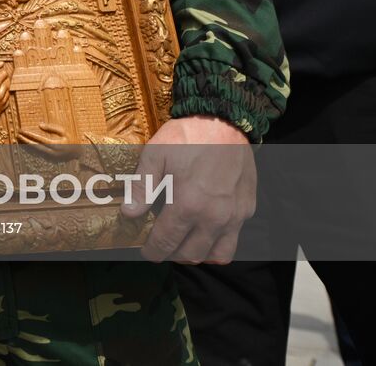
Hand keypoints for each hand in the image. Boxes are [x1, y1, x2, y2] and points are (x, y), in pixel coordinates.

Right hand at [0, 61, 14, 119]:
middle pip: (7, 79)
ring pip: (8, 86)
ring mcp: (4, 98)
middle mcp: (0, 91)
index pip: (4, 73)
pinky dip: (4, 93)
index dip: (1, 72)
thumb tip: (1, 63)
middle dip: (3, 79)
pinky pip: (8, 94)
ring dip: (4, 86)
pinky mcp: (6, 103)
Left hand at [121, 115, 255, 263]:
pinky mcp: (246, 210)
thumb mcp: (155, 155)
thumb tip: (129, 214)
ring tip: (184, 243)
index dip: (152, 251)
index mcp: (187, 205)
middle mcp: (213, 217)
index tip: (146, 251)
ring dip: (197, 254)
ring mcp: (233, 216)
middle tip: (161, 245)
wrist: (224, 121)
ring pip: (215, 255)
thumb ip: (141, 187)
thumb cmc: (187, 136)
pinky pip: (233, 241)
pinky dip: (218, 244)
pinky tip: (205, 232)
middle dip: (171, 254)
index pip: (166, 242)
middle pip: (189, 254)